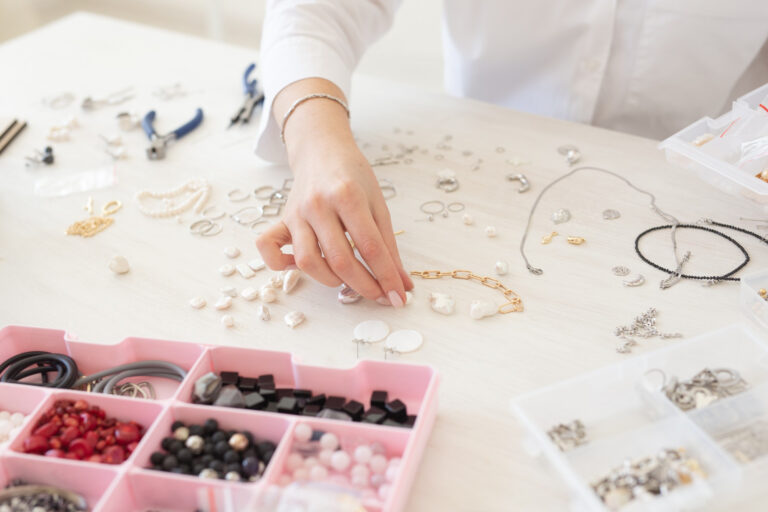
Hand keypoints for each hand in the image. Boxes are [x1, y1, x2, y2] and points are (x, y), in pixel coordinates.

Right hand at [256, 79, 412, 305]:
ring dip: (331, 281)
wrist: (322, 150)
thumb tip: (402, 284)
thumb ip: (389, 246)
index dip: (386, 276)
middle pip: (340, 259)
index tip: (399, 297)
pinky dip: (281, 264)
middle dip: (364, 286)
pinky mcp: (281, 220)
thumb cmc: (353, 177)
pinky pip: (268, 247)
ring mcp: (296, 213)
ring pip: (308, 261)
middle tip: (380, 296)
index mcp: (348, 195)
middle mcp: (318, 204)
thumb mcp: (378, 204)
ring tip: (347, 280)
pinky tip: (301, 268)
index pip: (370, 246)